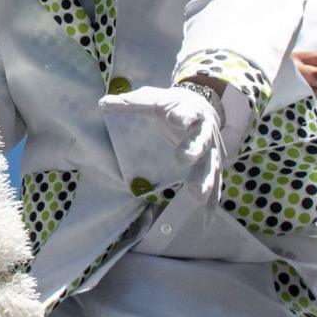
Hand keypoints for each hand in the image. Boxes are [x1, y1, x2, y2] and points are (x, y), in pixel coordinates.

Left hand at [102, 84, 221, 197]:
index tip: (176, 118)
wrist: (202, 106)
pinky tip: (206, 217)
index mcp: (190, 111)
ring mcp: (211, 150)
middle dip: (194, 148)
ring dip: (205, 180)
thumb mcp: (153, 99)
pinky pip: (214, 184)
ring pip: (211, 166)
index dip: (183, 115)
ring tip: (196, 195)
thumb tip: (103, 103)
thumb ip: (131, 103)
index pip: (188, 112)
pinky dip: (211, 201)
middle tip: (184, 157)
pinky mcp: (211, 166)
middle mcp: (204, 131)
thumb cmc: (173, 105)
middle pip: (202, 140)